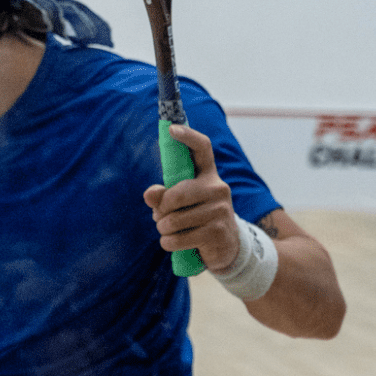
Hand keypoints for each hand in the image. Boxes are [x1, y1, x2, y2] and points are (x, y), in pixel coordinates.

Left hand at [142, 124, 240, 270]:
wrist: (225, 247)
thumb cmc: (195, 218)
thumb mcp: (178, 204)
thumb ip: (162, 195)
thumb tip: (150, 194)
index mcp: (208, 175)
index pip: (202, 148)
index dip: (187, 136)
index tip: (171, 129)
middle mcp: (217, 188)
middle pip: (176, 195)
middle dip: (161, 210)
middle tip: (159, 217)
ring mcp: (220, 210)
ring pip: (174, 220)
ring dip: (163, 229)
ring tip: (169, 231)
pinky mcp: (218, 232)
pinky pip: (179, 238)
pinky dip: (168, 243)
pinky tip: (173, 242)